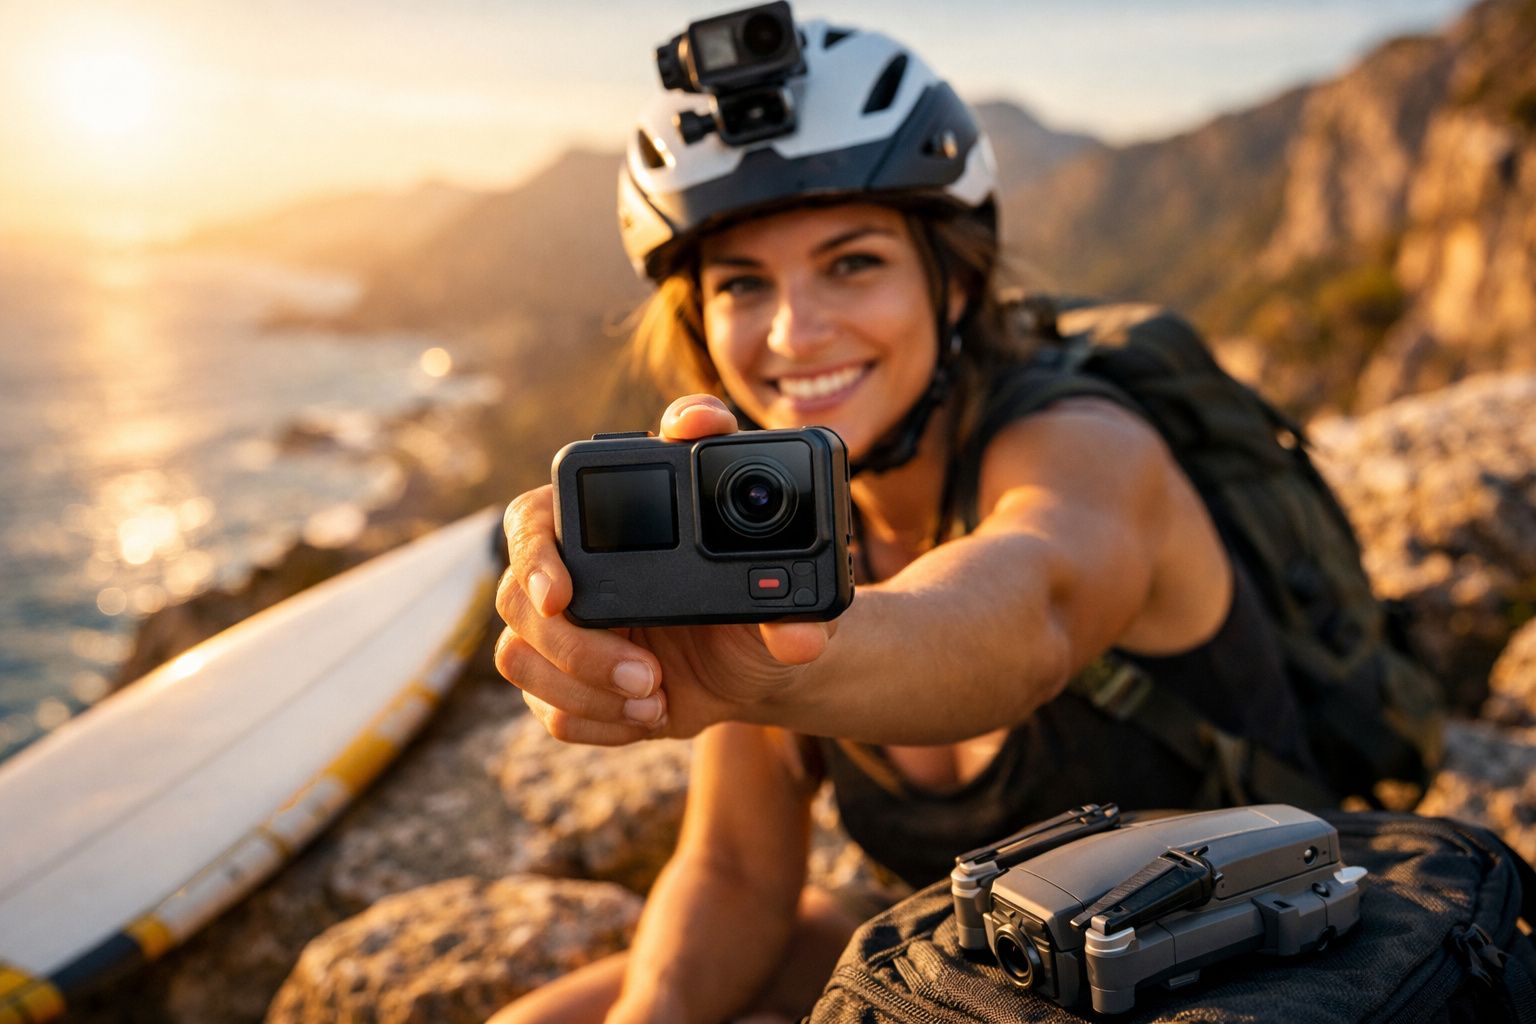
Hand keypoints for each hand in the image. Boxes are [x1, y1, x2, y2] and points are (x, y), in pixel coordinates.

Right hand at [495, 395, 835, 743]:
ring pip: (521, 659)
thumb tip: (802, 635)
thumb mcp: (781, 591)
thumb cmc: (760, 603)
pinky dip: (598, 720)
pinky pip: (547, 709)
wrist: (752, 665)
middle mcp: (567, 571)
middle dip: (575, 648)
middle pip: (516, 601)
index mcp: (602, 518)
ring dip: (584, 690)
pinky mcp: (563, 682)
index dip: (534, 555)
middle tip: (645, 672)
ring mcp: (557, 631)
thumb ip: (791, 597)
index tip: (561, 596)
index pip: (531, 521)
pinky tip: (647, 715)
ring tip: (654, 697)